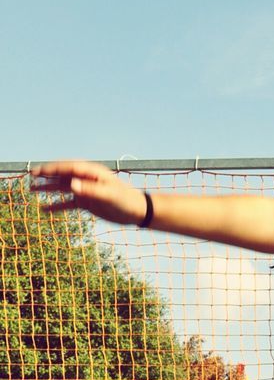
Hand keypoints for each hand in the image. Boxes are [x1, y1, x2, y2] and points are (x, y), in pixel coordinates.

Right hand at [29, 160, 147, 226]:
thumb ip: (90, 190)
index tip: (38, 171)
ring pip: (63, 188)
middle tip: (31, 175)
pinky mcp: (87, 203)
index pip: (68, 168)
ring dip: (48, 189)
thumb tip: (71, 185)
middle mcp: (87, 179)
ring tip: (31, 189)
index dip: (53, 169)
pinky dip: (56, 206)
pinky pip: (68, 204)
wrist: (137, 212)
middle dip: (47, 175)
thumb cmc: (125, 200)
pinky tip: (44, 209)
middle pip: (63, 175)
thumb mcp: (108, 195)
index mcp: (92, 172)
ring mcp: (86, 190)